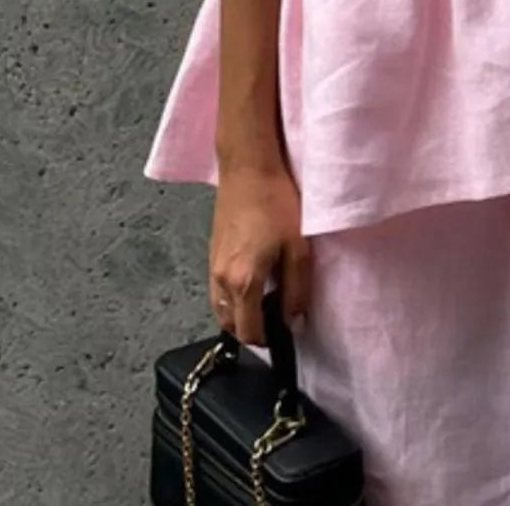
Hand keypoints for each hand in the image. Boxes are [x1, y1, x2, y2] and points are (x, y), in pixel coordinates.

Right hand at [208, 159, 310, 344]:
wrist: (248, 168)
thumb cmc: (275, 202)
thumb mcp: (298, 249)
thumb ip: (296, 291)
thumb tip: (294, 320)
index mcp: (243, 281)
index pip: (248, 333)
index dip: (268, 341)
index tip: (284, 335)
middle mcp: (221, 278)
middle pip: (231, 325)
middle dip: (252, 330)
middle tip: (276, 320)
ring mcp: (212, 265)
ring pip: (221, 308)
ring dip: (240, 314)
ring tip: (265, 301)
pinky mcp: (211, 252)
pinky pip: (217, 289)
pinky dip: (233, 297)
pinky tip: (253, 280)